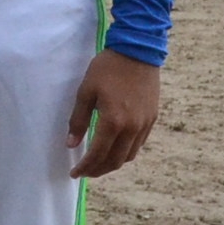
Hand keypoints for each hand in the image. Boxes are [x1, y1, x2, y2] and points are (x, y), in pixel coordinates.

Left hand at [66, 49, 160, 178]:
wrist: (138, 51)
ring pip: (129, 156)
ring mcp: (144, 124)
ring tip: (98, 163)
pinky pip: (139, 144)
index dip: (85, 167)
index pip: (97, 154)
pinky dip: (125, 152)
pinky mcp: (152, 118)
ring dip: (112, 164)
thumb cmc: (107, 69)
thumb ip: (78, 120)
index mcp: (113, 121)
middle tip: (85, 172)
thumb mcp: (86, 91)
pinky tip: (115, 148)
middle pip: (115, 161)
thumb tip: (71, 144)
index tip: (74, 173)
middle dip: (98, 171)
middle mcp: (132, 128)